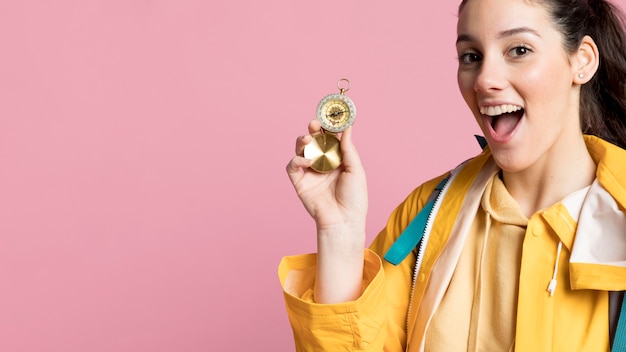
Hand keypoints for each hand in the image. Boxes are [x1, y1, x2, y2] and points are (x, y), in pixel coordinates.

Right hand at [286, 119, 367, 302]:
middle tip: (315, 123)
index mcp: (337, 160)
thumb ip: (348, 148)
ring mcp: (310, 173)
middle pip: (314, 141)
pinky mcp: (300, 183)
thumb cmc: (354, 199)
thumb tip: (347, 127)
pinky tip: (306, 159)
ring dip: (302, 140)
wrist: (344, 221)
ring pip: (301, 149)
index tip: (329, 116)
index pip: (330, 138)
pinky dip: (296, 159)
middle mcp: (322, 164)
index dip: (328, 127)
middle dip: (313, 129)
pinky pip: (293, 166)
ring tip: (308, 137)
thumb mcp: (356, 170)